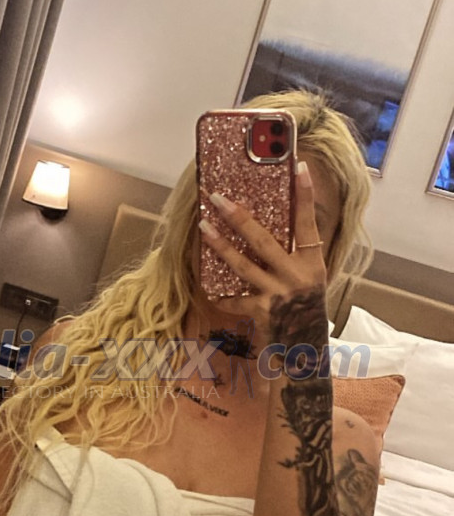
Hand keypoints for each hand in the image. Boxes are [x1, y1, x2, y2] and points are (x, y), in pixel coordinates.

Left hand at [199, 161, 327, 339]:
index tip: (299, 166)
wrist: (307, 349)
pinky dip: (222, 296)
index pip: (308, 222)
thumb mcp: (309, 278)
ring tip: (203, 227)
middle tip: (217, 198)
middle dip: (238, 217)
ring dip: (220, 245)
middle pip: (264, 240)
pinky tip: (209, 289)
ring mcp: (279, 294)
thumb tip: (262, 226)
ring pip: (243, 265)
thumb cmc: (305, 308)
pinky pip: (236, 300)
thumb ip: (294, 255)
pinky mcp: (263, 312)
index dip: (306, 194)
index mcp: (313, 263)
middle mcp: (297, 276)